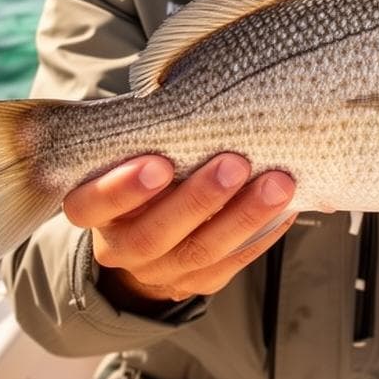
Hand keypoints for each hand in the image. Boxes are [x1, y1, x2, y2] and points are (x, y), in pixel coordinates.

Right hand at [63, 153, 295, 310]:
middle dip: (199, 198)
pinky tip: (287, 205)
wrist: (147, 230)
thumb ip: (146, 134)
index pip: (92, 205)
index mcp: (91, 208)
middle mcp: (120, 247)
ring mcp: (160, 271)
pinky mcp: (198, 282)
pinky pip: (232, 263)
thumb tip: (192, 95)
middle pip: (154, 234)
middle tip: (236, 163)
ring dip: (244, 215)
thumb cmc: (143, 169)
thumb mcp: (128, 152)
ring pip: (201, 251)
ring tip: (278, 183)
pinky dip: (263, 233)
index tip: (159, 162)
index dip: (123, 188)